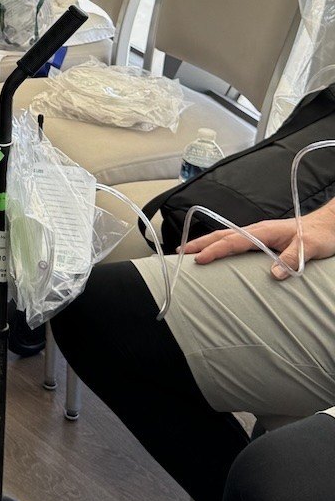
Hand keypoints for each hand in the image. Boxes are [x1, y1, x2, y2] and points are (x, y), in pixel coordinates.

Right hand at [183, 204, 334, 278]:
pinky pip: (233, 241)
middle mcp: (257, 230)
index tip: (199, 259)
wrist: (327, 226)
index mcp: (264, 231)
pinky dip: (218, 245)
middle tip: (180, 252)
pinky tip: (212, 251)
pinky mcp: (260, 238)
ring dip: (206, 243)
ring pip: (225, 237)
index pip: (234, 241)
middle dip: (200, 243)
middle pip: (222, 235)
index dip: (215, 250)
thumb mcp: (309, 248)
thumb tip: (274, 274)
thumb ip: (291, 259)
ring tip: (187, 251)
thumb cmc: (318, 236)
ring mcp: (257, 233)